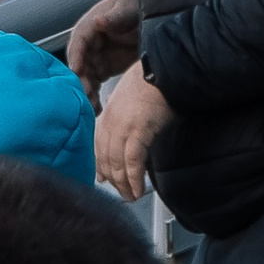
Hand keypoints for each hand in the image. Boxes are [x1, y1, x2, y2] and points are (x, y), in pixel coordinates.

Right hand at [66, 0, 141, 100]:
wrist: (147, 22)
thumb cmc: (133, 11)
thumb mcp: (126, 10)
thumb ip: (114, 17)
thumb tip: (99, 20)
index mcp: (89, 27)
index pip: (78, 42)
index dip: (75, 56)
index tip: (76, 69)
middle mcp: (88, 45)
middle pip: (78, 64)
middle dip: (80, 80)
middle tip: (85, 94)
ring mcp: (94, 59)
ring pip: (84, 78)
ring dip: (86, 92)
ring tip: (90, 106)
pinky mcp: (102, 70)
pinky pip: (94, 85)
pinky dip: (94, 97)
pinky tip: (96, 109)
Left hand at [96, 60, 172, 200]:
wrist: (165, 68)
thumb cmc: (155, 79)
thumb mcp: (133, 96)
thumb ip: (127, 113)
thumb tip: (134, 129)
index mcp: (109, 112)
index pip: (98, 145)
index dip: (100, 164)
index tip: (102, 177)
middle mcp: (111, 121)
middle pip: (105, 158)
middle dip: (113, 179)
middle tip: (121, 193)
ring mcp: (122, 127)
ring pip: (116, 163)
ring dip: (124, 184)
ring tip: (131, 196)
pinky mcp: (138, 131)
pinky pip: (132, 162)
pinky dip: (134, 179)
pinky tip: (138, 190)